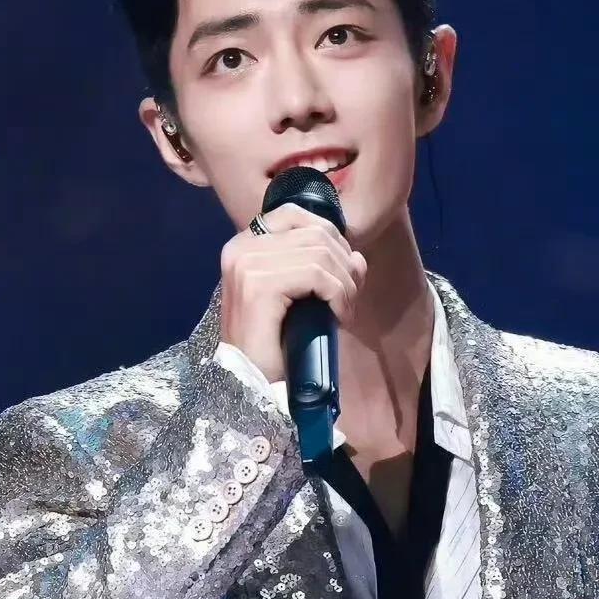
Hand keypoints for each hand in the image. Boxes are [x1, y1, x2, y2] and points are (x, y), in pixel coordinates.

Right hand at [219, 202, 366, 384]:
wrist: (249, 382)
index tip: (342, 272)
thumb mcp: (299, 298)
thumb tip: (357, 258)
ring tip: (345, 311)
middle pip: (314, 232)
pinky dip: (338, 294)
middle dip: (344, 263)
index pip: (295, 215)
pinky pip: (316, 274)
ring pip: (320, 252)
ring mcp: (247, 264)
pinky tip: (340, 317)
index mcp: (243, 245)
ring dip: (345, 283)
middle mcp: (240, 248)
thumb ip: (322, 271)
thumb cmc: (272, 344)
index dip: (330, 237)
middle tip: (350, 298)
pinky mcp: (258, 285)